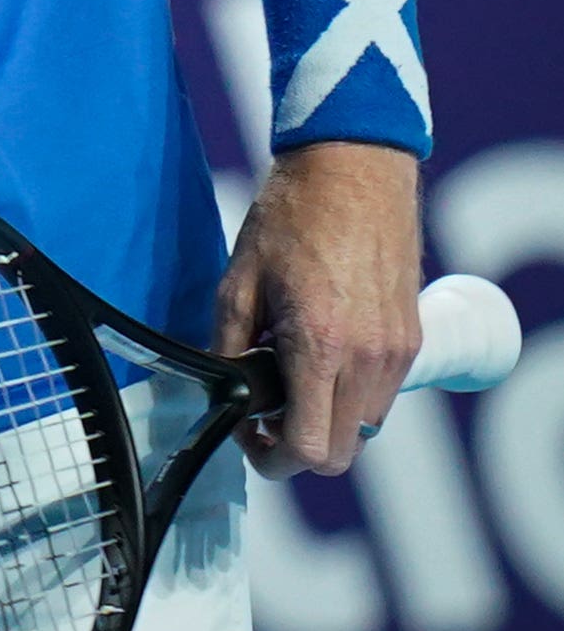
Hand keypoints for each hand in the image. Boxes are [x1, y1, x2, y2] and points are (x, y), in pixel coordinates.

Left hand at [215, 138, 425, 477]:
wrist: (354, 172)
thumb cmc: (290, 219)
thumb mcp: (237, 282)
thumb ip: (227, 346)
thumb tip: (220, 392)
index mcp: (320, 348)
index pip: (309, 449)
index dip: (270, 458)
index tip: (246, 436)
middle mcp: (369, 360)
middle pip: (340, 454)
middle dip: (296, 447)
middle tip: (261, 414)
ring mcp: (397, 353)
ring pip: (362, 429)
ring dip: (324, 420)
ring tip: (288, 374)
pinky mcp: (411, 340)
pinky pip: (380, 396)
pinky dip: (348, 395)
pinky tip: (319, 356)